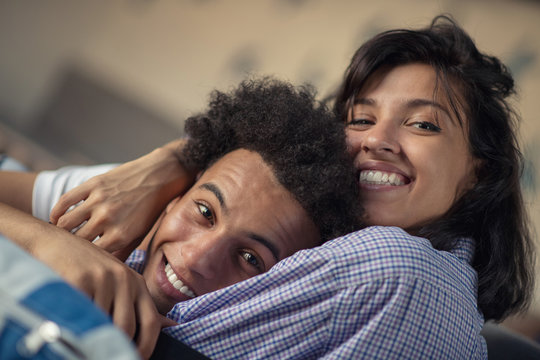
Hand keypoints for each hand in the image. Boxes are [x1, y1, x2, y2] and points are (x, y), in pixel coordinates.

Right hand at [0, 203, 175, 358]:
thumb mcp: (119, 281)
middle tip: (101, 351)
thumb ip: (140, 304)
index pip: (151, 322)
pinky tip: (68, 317)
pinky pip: (80, 314)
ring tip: (80, 328)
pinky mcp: (80, 279)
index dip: (146, 347)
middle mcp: (123, 279)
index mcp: (136, 282)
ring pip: (101, 324)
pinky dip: (74, 322)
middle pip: (126, 328)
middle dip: (115, 345)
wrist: (54, 241)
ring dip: (90, 332)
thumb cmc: (88, 267)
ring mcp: (102, 278)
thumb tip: (172, 325)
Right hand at [50, 141, 194, 259]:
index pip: (89, 256)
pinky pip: (65, 201)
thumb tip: (103, 271)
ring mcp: (99, 200)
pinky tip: (57, 218)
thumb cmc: (149, 210)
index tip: (77, 261)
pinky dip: (56, 212)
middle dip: (69, 246)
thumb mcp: (139, 235)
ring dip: (60, 230)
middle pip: (75, 241)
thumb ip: (121, 253)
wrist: (159, 177)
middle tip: (65, 248)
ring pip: (64, 223)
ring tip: (61, 234)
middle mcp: (108, 219)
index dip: (81, 260)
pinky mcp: (93, 184)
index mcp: (120, 236)